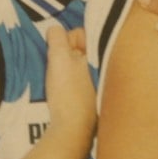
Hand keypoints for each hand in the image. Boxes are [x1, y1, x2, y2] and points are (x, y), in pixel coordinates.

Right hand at [43, 25, 96, 146]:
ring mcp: (96, 84)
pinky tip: (62, 91)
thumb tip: (54, 29)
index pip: (81, 33)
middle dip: (65, 53)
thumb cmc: (68, 91)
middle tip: (56, 65)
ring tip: (58, 79)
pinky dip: (69, 82)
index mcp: (99, 55)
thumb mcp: (59, 58)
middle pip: (79, 50)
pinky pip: (77, 81)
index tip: (58, 51)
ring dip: (66, 68)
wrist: (73, 129)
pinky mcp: (89, 99)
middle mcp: (103, 67)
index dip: (66, 39)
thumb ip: (57, 38)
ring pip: (77, 66)